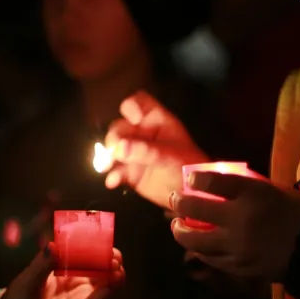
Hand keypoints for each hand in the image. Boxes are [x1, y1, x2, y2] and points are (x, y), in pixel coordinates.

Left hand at [0, 243, 124, 298]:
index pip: (85, 253)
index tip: (104, 240)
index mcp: (64, 269)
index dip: (97, 246)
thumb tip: (52, 244)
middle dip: (111, 260)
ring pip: (105, 284)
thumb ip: (42, 264)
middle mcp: (76, 282)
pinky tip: (111, 283)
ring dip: (114, 275)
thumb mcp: (28, 279)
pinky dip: (105, 293)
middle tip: (114, 256)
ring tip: (116, 268)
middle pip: (101, 268)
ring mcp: (80, 298)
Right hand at [104, 91, 207, 208]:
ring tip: (107, 167)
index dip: (131, 107)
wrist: (192, 195)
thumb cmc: (188, 167)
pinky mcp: (130, 172)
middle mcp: (142, 134)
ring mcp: (135, 153)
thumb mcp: (170, 155)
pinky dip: (112, 176)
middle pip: (120, 127)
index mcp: (156, 121)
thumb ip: (145, 150)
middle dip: (115, 138)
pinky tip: (113, 182)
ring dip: (108, 157)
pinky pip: (116, 170)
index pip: (139, 102)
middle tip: (116, 151)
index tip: (132, 120)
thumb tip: (120, 148)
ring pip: (115, 148)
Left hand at [170, 172, 299, 281]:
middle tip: (175, 200)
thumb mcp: (273, 190)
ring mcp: (237, 246)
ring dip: (181, 232)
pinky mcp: (238, 267)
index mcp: (253, 195)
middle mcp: (240, 220)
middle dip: (179, 204)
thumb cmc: (298, 213)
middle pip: (195, 210)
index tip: (190, 180)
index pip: (213, 182)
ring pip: (195, 241)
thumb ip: (245, 188)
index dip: (196, 180)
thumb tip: (216, 186)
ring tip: (177, 227)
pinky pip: (210, 259)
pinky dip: (200, 250)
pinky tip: (197, 246)